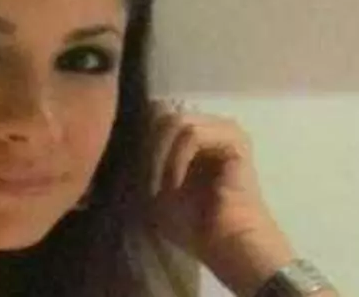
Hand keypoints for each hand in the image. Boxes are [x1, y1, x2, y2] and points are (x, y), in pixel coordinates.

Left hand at [149, 101, 295, 296]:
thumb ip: (143, 161)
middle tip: (149, 183)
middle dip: (149, 149)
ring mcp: (222, 128)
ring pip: (175, 122)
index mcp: (189, 136)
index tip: (134, 175)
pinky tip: (175, 183)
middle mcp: (207, 125)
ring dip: (161, 156)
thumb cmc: (193, 222)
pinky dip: (177, 158)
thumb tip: (124, 139)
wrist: (225, 244)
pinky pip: (192, 134)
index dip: (140, 142)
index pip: (154, 117)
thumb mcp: (155, 188)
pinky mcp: (234, 138)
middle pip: (162, 115)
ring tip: (163, 187)